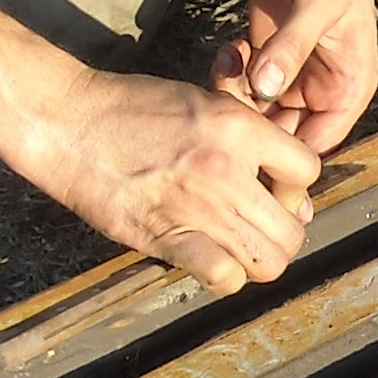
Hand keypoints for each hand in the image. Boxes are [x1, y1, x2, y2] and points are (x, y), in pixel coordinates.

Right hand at [27, 67, 323, 293]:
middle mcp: (225, 168)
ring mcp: (197, 206)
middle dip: (284, 232)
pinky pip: (223, 277)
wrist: (70, 122)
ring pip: (269, 261)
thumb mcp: (201, 100)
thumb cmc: (131, 107)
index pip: (308, 171)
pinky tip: (211, 260)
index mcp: (238, 127)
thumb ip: (245, 135)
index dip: (297, 187)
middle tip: (260, 226)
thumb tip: (285, 181)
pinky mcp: (165, 236)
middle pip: (293, 229)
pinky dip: (225, 277)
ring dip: (260, 260)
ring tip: (241, 247)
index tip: (276, 190)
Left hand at [216, 0, 377, 154]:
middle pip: (282, 133)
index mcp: (348, 87)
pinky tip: (228, 49)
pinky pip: (241, 84)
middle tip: (228, 94)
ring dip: (235, 96)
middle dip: (252, 122)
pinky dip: (228, 74)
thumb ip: (292, 47)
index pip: (317, 143)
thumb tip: (266, 88)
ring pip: (257, 111)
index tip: (251, 143)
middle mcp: (321, 88)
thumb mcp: (317, 3)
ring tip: (229, 62)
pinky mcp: (265, 54)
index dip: (286, 153)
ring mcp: (290, 72)